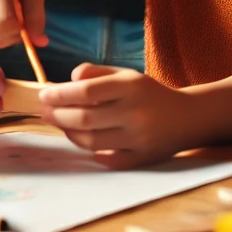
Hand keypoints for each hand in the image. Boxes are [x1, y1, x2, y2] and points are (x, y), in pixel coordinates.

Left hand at [39, 63, 193, 168]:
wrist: (187, 118)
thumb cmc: (149, 93)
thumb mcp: (127, 74)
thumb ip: (97, 72)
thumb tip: (70, 80)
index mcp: (131, 87)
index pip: (87, 92)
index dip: (60, 94)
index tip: (44, 95)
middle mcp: (135, 113)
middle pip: (84, 119)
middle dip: (58, 115)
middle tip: (45, 111)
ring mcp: (138, 139)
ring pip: (91, 141)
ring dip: (68, 133)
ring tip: (60, 123)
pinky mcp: (141, 159)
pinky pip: (106, 159)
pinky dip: (90, 151)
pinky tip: (81, 140)